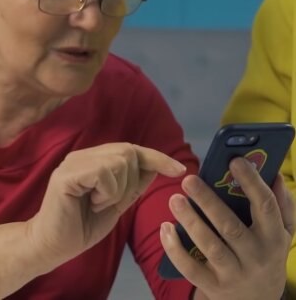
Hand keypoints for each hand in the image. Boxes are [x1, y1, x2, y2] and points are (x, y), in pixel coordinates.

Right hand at [26, 143, 186, 265]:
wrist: (52, 246)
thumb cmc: (80, 227)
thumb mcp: (116, 205)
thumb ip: (133, 186)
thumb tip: (155, 167)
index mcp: (94, 160)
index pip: (132, 149)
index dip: (157, 157)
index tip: (180, 170)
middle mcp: (83, 156)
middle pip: (128, 152)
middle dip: (131, 181)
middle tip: (111, 202)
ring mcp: (73, 163)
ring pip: (118, 161)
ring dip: (117, 189)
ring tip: (98, 203)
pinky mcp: (66, 175)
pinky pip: (103, 173)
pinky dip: (106, 192)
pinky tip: (91, 203)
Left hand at [160, 157, 294, 299]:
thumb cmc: (265, 255)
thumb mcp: (282, 233)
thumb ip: (282, 204)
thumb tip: (274, 172)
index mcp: (273, 237)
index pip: (266, 206)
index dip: (252, 182)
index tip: (235, 160)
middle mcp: (256, 256)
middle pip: (230, 226)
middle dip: (209, 201)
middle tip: (188, 179)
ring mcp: (235, 274)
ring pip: (210, 246)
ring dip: (190, 221)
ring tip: (174, 199)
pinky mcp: (214, 287)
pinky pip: (191, 268)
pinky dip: (175, 249)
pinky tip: (165, 228)